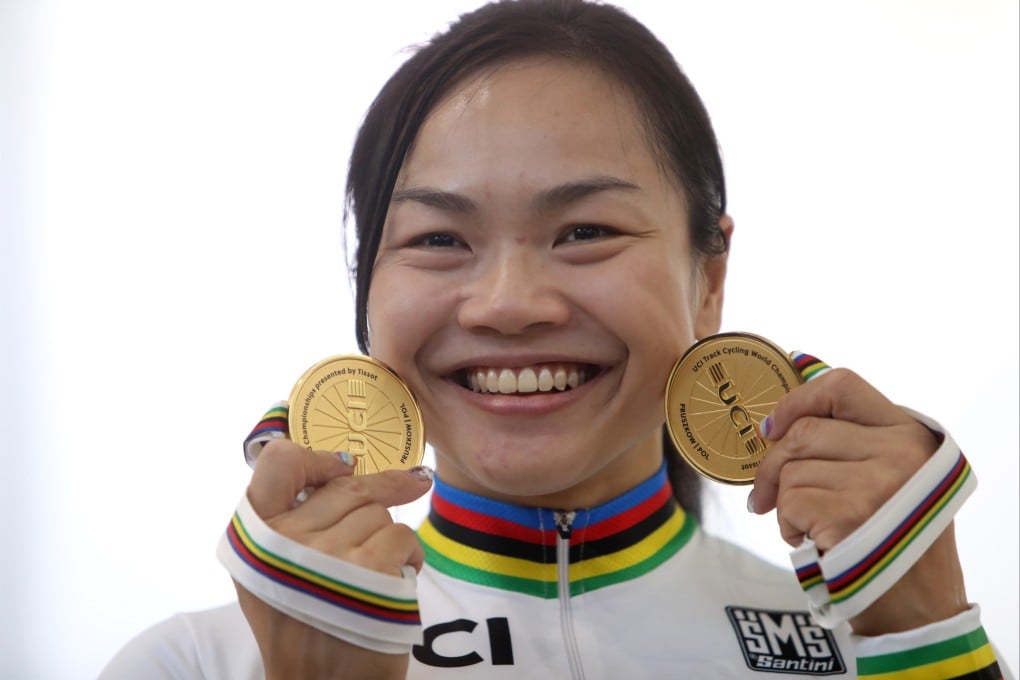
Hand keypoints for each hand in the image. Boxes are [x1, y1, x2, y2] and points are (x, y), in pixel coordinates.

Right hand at [236, 438, 432, 678]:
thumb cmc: (305, 625)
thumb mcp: (274, 569)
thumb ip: (294, 516)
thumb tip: (347, 462)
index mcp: (254, 536)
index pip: (277, 463)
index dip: (315, 457)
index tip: (342, 467)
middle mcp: (284, 541)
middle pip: (345, 487)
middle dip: (378, 495)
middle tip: (409, 485)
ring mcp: (327, 555)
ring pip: (379, 512)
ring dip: (389, 537)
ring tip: (376, 573)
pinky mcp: (370, 571)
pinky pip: (402, 535)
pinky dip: (409, 557)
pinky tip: (394, 582)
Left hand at [749, 367, 967, 634]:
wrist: (917, 608)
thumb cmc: (893, 538)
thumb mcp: (894, 476)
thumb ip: (853, 440)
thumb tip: (779, 419)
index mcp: (910, 433)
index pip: (842, 385)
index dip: (797, 400)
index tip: (773, 427)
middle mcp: (899, 452)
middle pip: (803, 432)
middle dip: (774, 465)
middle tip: (767, 494)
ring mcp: (876, 483)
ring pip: (791, 470)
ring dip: (785, 502)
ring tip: (811, 526)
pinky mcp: (849, 515)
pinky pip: (788, 502)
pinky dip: (787, 526)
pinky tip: (812, 542)